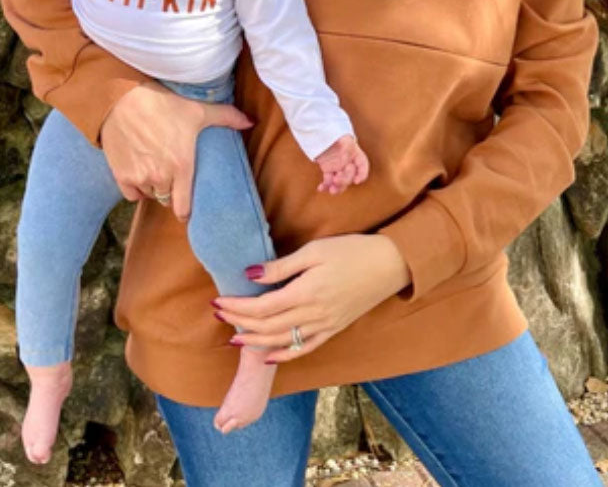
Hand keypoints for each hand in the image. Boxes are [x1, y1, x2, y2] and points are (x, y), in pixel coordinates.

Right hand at [100, 81, 253, 220]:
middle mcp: (160, 177)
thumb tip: (252, 121)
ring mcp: (139, 178)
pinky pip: (132, 194)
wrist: (122, 98)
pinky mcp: (121, 175)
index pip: (183, 207)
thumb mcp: (198, 109)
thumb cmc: (162, 103)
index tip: (188, 209)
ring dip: (154, 187)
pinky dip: (136, 188)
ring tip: (158, 170)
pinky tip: (140, 174)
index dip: (186, 211)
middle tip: (173, 176)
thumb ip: (226, 117)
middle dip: (171, 190)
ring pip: (150, 194)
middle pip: (167, 198)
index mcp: (182, 166)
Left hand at [212, 233, 411, 361]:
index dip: (237, 307)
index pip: (261, 307)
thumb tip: (249, 275)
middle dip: (239, 322)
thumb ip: (281, 266)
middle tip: (218, 315)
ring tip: (235, 338)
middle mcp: (312, 315)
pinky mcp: (334, 329)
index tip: (218, 301)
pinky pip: (305, 349)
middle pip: (267, 327)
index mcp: (305, 293)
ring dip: (256, 342)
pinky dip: (284, 355)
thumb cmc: (351, 250)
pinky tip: (269, 356)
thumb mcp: (314, 250)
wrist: (389, 264)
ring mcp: (324, 326)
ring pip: (283, 342)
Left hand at [315, 134, 369, 193]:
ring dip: (337, 187)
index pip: (363, 165)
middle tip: (337, 178)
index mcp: (355, 154)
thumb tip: (346, 163)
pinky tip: (320, 188)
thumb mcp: (343, 139)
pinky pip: (328, 180)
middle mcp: (348, 162)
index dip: (362, 174)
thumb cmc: (333, 133)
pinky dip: (325, 186)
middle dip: (345, 180)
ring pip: (340, 182)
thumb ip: (347, 149)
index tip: (356, 181)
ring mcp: (338, 167)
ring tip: (331, 189)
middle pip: (350, 176)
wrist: (318, 131)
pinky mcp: (328, 169)